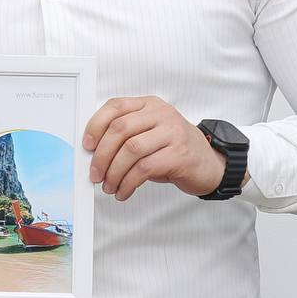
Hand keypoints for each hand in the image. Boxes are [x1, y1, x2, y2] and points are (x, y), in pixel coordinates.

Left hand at [82, 96, 224, 199]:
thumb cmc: (174, 150)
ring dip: (114, 173)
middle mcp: (161, 114)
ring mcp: (172, 132)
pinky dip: (129, 183)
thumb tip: (93, 154)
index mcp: (149, 105)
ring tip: (109, 187)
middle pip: (120, 129)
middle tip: (95, 175)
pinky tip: (124, 192)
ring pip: (131, 150)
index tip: (87, 146)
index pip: (115, 106)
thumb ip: (126, 136)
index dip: (96, 125)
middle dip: (102, 155)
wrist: (210, 164)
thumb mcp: (149, 135)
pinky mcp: (179, 154)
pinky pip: (144, 169)